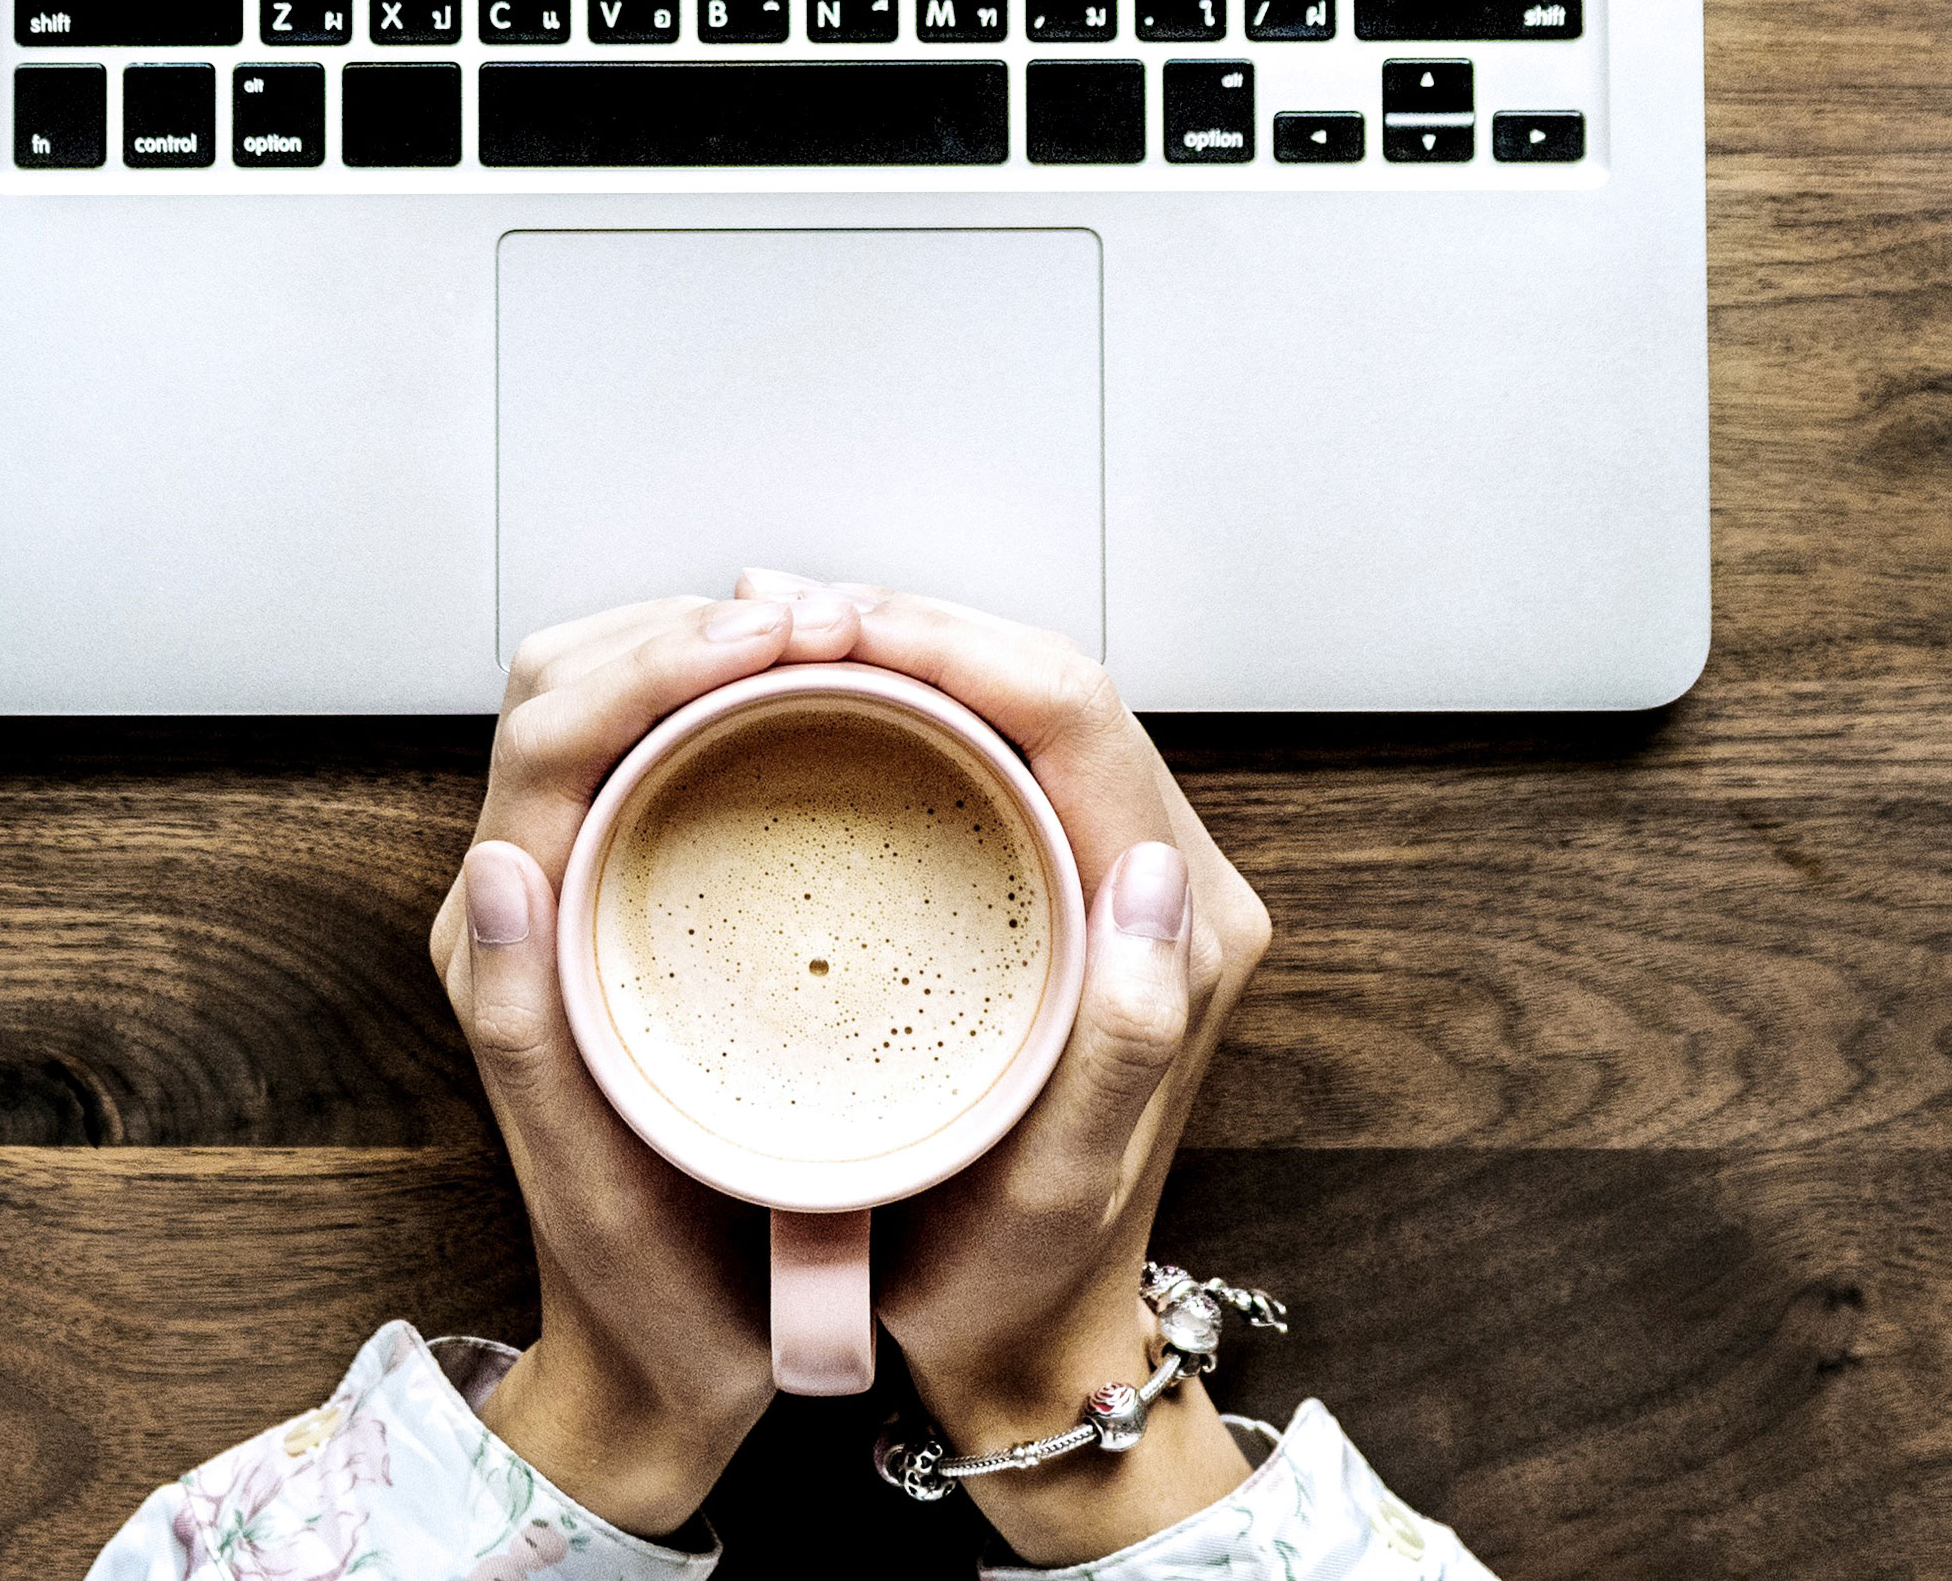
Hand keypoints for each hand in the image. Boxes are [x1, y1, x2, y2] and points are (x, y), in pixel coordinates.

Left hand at [426, 584, 868, 1532]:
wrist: (659, 1375)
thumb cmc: (645, 1293)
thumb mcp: (590, 1181)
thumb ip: (519, 1031)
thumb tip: (493, 861)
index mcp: (500, 944)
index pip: (553, 733)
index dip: (660, 661)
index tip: (782, 642)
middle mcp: (519, 902)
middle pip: (573, 682)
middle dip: (691, 623)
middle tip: (838, 622)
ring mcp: (574, 899)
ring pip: (617, 704)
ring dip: (712, 647)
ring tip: (842, 642)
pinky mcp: (630, 911)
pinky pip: (664, 757)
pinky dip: (733, 702)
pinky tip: (826, 708)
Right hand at [788, 576, 1277, 1564]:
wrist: (1029, 1343)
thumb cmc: (1021, 1278)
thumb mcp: (1067, 1181)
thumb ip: (1131, 1034)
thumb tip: (1150, 872)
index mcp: (1184, 927)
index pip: (1076, 714)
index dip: (953, 642)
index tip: (824, 625)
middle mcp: (1174, 885)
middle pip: (1052, 685)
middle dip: (917, 622)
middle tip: (767, 608)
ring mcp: (1127, 884)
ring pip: (1025, 706)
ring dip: (912, 650)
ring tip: (777, 631)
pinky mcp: (1079, 897)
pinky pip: (1003, 753)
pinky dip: (915, 703)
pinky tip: (822, 697)